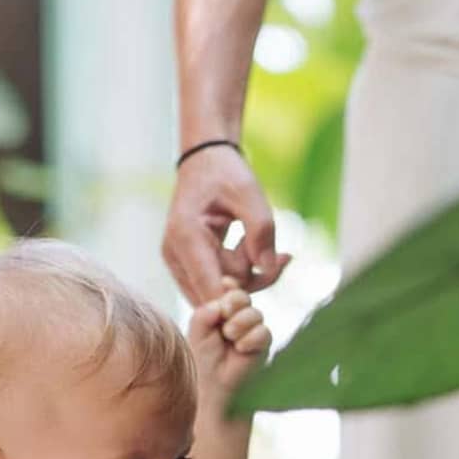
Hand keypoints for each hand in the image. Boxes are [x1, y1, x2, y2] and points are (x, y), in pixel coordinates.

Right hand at [162, 144, 291, 305]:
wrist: (205, 161)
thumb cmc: (225, 172)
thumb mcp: (249, 192)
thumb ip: (261, 229)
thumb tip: (268, 268)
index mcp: (185, 236)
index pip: (210, 289)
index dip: (240, 297)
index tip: (273, 276)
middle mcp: (175, 256)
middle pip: (218, 295)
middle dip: (253, 280)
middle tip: (283, 255)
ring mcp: (180, 264)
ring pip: (221, 293)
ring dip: (250, 274)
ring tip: (266, 243)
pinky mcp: (190, 267)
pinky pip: (220, 285)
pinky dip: (244, 273)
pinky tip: (261, 250)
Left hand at [189, 278, 271, 403]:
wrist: (214, 386)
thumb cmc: (204, 360)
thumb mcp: (197, 331)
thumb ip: (205, 313)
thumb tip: (222, 303)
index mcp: (222, 310)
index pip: (229, 290)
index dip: (228, 288)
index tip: (224, 288)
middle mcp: (239, 317)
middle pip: (243, 297)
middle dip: (233, 303)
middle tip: (223, 320)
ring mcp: (253, 329)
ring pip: (255, 313)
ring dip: (240, 323)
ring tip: (229, 337)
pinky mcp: (264, 344)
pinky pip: (264, 332)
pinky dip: (251, 338)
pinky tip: (241, 349)